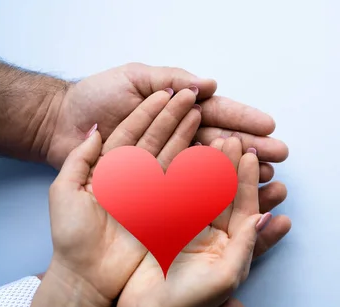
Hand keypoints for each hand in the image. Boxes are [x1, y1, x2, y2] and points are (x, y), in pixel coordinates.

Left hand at [44, 63, 287, 182]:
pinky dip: (214, 192)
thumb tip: (208, 84)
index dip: (242, 119)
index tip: (268, 124)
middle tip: (280, 154)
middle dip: (252, 148)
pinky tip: (235, 195)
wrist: (59, 125)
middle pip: (222, 144)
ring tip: (269, 176)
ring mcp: (168, 163)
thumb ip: (169, 79)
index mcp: (177, 111)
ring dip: (241, 172)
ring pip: (212, 168)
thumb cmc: (95, 97)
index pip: (217, 114)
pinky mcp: (155, 186)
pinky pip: (188, 189)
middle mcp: (177, 138)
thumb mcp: (134, 78)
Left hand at [47, 88, 203, 306]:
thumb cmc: (69, 234)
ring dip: (192, 141)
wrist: (82, 274)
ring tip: (209, 121)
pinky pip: (184, 189)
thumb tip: (97, 130)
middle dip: (181, 120)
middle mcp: (135, 175)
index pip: (137, 129)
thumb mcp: (64, 190)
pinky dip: (198, 173)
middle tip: (200, 101)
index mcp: (112, 165)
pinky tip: (213, 156)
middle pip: (161, 140)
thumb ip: (80, 157)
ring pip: (175, 160)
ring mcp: (151, 193)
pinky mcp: (165, 213)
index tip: (176, 91)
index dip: (157, 110)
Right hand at [116, 137, 266, 306]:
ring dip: (207, 167)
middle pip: (224, 195)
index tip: (250, 155)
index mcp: (232, 246)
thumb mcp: (226, 276)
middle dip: (230, 167)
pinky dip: (179, 178)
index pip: (244, 207)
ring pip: (200, 192)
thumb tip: (266, 218)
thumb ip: (247, 245)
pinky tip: (184, 155)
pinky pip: (175, 199)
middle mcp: (213, 235)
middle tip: (235, 139)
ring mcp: (189, 230)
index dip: (248, 181)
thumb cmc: (190, 303)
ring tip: (213, 141)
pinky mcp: (166, 228)